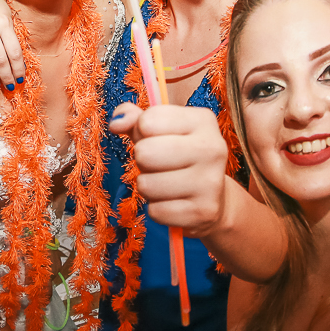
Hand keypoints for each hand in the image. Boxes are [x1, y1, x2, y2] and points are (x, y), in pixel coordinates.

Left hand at [109, 102, 229, 234]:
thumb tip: (116, 123)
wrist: (212, 196)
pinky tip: (175, 201)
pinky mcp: (203, 212)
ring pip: (146, 185)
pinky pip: (155, 211)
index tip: (157, 138)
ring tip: (166, 183)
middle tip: (158, 164)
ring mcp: (211, 182)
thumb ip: (134, 118)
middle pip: (144, 153)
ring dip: (148, 187)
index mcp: (202, 120)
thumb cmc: (177, 156)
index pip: (148, 121)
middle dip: (142, 161)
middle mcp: (213, 148)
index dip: (142, 132)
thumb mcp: (159, 130)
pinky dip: (157, 209)